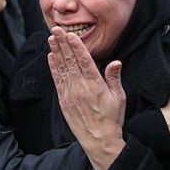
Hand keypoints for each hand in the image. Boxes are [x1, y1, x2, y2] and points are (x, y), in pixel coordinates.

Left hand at [47, 26, 125, 169]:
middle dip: (62, 43)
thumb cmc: (111, 118)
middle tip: (56, 29)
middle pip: (70, 61)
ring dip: (56, 52)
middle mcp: (81, 87)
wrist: (99, 140)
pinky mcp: (64, 100)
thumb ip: (114, 78)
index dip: (76, 46)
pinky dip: (53, 67)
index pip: (85, 60)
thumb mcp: (118, 97)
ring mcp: (70, 94)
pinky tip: (51, 57)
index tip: (70, 34)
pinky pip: (57, 80)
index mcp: (95, 85)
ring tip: (51, 38)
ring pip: (62, 68)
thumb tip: (115, 62)